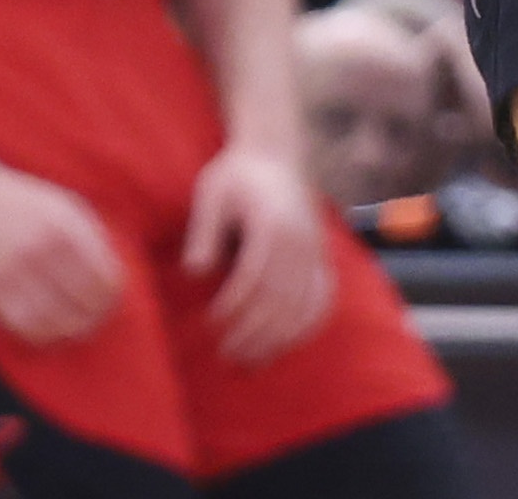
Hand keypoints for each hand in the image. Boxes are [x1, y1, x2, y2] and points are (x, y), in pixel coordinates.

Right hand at [0, 157, 128, 347]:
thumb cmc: (19, 200)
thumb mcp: (63, 205)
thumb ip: (90, 239)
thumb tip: (113, 282)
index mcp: (66, 227)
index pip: (105, 281)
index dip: (111, 300)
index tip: (107, 304)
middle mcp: (42, 248)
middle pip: (84, 306)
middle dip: (94, 320)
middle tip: (92, 323)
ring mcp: (13, 269)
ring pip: (55, 323)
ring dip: (68, 332)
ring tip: (71, 331)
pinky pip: (23, 327)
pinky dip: (40, 335)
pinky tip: (44, 329)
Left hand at [179, 143, 336, 366]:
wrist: (275, 154)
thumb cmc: (236, 175)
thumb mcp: (211, 192)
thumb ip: (203, 232)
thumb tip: (195, 273)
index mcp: (274, 224)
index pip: (255, 277)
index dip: (234, 305)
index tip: (210, 322)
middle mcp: (302, 243)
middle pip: (280, 300)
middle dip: (253, 333)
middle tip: (226, 355)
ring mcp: (316, 254)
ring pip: (302, 308)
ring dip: (276, 341)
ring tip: (248, 362)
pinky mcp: (323, 261)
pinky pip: (321, 304)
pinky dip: (303, 330)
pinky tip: (281, 348)